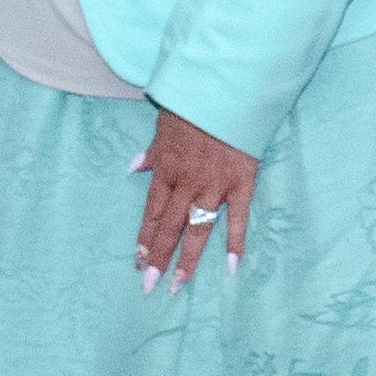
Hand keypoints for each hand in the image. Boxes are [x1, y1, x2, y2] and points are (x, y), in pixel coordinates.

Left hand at [131, 107, 259, 292]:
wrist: (229, 88)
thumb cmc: (195, 104)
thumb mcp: (163, 125)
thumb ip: (152, 152)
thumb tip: (134, 168)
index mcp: (167, 169)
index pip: (152, 211)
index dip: (144, 237)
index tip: (138, 260)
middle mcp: (187, 182)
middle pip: (169, 227)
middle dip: (157, 257)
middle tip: (148, 286)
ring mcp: (215, 185)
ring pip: (198, 229)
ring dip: (187, 259)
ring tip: (177, 284)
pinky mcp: (241, 183)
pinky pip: (238, 218)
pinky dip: (236, 242)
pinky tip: (233, 267)